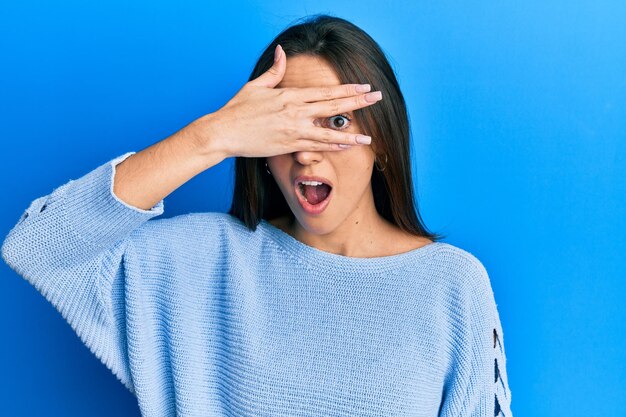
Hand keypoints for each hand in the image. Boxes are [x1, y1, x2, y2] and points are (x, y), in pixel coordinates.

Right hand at [197, 44, 382, 157]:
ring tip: (369, 137)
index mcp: (289, 95)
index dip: (347, 89)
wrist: (223, 132)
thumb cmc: (237, 109)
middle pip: (333, 106)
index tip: (364, 87)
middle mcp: (295, 112)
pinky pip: (316, 147)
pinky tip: (347, 147)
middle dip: (358, 102)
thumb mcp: (256, 85)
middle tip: (378, 98)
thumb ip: (274, 70)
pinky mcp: (288, 145)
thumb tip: (282, 52)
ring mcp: (293, 130)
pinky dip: (333, 147)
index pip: (325, 92)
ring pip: (328, 132)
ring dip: (351, 134)